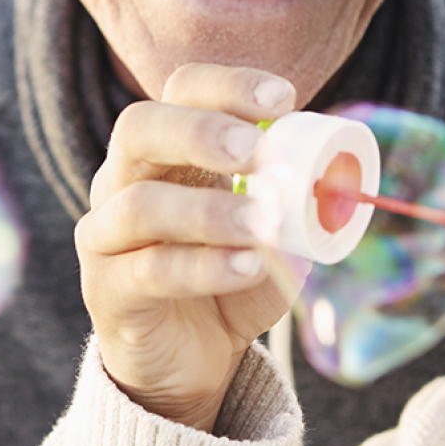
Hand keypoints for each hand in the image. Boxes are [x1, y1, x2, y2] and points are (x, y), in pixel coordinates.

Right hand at [75, 64, 303, 430]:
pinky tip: (249, 268)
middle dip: (201, 131)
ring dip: (211, 211)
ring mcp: (107, 234)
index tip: (283, 98)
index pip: (182, 91)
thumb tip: (338, 183)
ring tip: (266, 225)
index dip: (227, 85)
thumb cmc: (234, 278)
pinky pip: (149, 270)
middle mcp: (124, 180)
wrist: (194, 359)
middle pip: (139, 128)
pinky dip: (205, 267)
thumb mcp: (276, 235)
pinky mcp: (106, 290)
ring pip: (141, 204)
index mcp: (168, 151)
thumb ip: (300, 206)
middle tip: (256, 149)